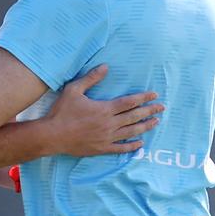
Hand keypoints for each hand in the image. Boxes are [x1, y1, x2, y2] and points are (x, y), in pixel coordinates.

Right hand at [44, 64, 162, 155]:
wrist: (52, 135)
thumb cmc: (62, 111)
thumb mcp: (73, 90)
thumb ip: (91, 78)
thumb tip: (105, 67)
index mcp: (104, 109)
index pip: (129, 102)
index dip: (143, 98)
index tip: (154, 94)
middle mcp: (109, 124)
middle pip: (134, 117)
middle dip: (149, 111)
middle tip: (161, 107)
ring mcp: (107, 138)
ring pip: (131, 132)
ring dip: (145, 126)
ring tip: (156, 122)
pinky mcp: (102, 148)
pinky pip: (121, 148)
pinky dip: (132, 146)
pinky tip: (140, 143)